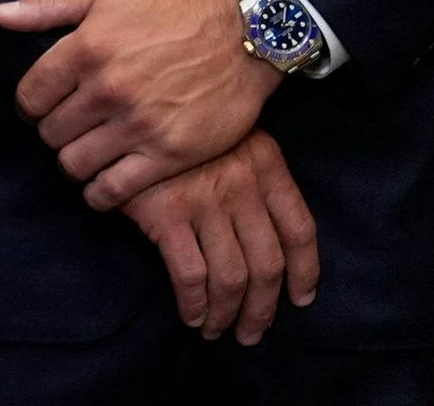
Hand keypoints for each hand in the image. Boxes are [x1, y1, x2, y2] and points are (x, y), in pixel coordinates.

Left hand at [0, 0, 276, 208]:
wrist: (244, 34)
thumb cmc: (170, 9)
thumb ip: (48, 6)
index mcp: (85, 49)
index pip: (30, 97)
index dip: (30, 106)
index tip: (41, 107)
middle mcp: (108, 90)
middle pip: (50, 132)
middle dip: (53, 132)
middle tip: (68, 129)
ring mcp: (139, 125)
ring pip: (75, 163)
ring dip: (73, 161)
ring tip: (85, 152)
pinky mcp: (170, 154)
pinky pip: (115, 190)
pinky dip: (100, 193)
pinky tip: (102, 183)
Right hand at [123, 130, 319, 341]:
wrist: (127, 100)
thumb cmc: (177, 120)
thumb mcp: (228, 134)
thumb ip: (252, 174)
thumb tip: (266, 232)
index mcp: (265, 164)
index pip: (300, 229)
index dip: (306, 271)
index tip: (300, 299)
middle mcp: (242, 186)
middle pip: (268, 264)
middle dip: (263, 308)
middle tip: (252, 332)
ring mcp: (205, 201)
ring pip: (232, 277)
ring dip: (228, 314)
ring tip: (218, 330)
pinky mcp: (165, 214)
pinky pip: (190, 274)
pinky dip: (194, 303)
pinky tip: (191, 315)